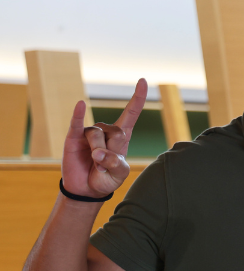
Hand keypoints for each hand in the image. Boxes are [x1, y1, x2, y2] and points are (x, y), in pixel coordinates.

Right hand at [61, 79, 146, 198]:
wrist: (86, 190)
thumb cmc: (106, 179)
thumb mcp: (119, 175)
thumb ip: (116, 164)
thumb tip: (98, 153)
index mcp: (122, 137)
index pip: (131, 113)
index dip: (138, 98)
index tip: (143, 80)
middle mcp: (105, 131)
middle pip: (115, 131)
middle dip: (112, 150)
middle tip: (105, 165)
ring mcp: (89, 133)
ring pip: (97, 134)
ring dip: (98, 152)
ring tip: (95, 164)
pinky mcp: (74, 137)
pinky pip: (76, 123)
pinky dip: (78, 114)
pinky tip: (80, 104)